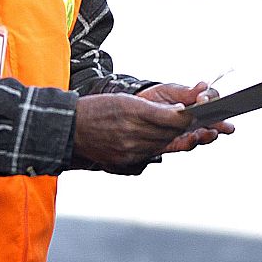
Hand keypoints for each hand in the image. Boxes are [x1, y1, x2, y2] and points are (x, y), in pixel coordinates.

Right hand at [73, 92, 193, 171]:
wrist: (71, 128)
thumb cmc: (95, 109)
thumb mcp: (124, 100)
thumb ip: (152, 108)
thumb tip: (178, 112)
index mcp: (132, 111)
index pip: (171, 118)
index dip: (184, 117)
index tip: (191, 114)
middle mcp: (132, 132)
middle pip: (168, 134)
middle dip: (180, 128)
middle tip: (187, 122)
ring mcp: (128, 149)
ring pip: (161, 145)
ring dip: (169, 138)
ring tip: (171, 131)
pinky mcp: (124, 160)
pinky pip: (148, 154)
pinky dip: (154, 146)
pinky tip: (154, 140)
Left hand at [139, 82, 235, 153]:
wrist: (135, 112)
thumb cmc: (156, 98)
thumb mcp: (170, 91)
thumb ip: (186, 92)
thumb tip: (203, 86)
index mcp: (197, 101)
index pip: (212, 98)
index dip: (210, 98)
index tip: (203, 99)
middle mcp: (197, 118)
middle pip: (214, 121)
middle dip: (221, 124)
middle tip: (226, 126)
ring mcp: (188, 131)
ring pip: (203, 135)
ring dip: (208, 135)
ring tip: (211, 132)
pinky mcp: (177, 142)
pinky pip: (187, 144)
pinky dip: (191, 142)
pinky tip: (193, 138)